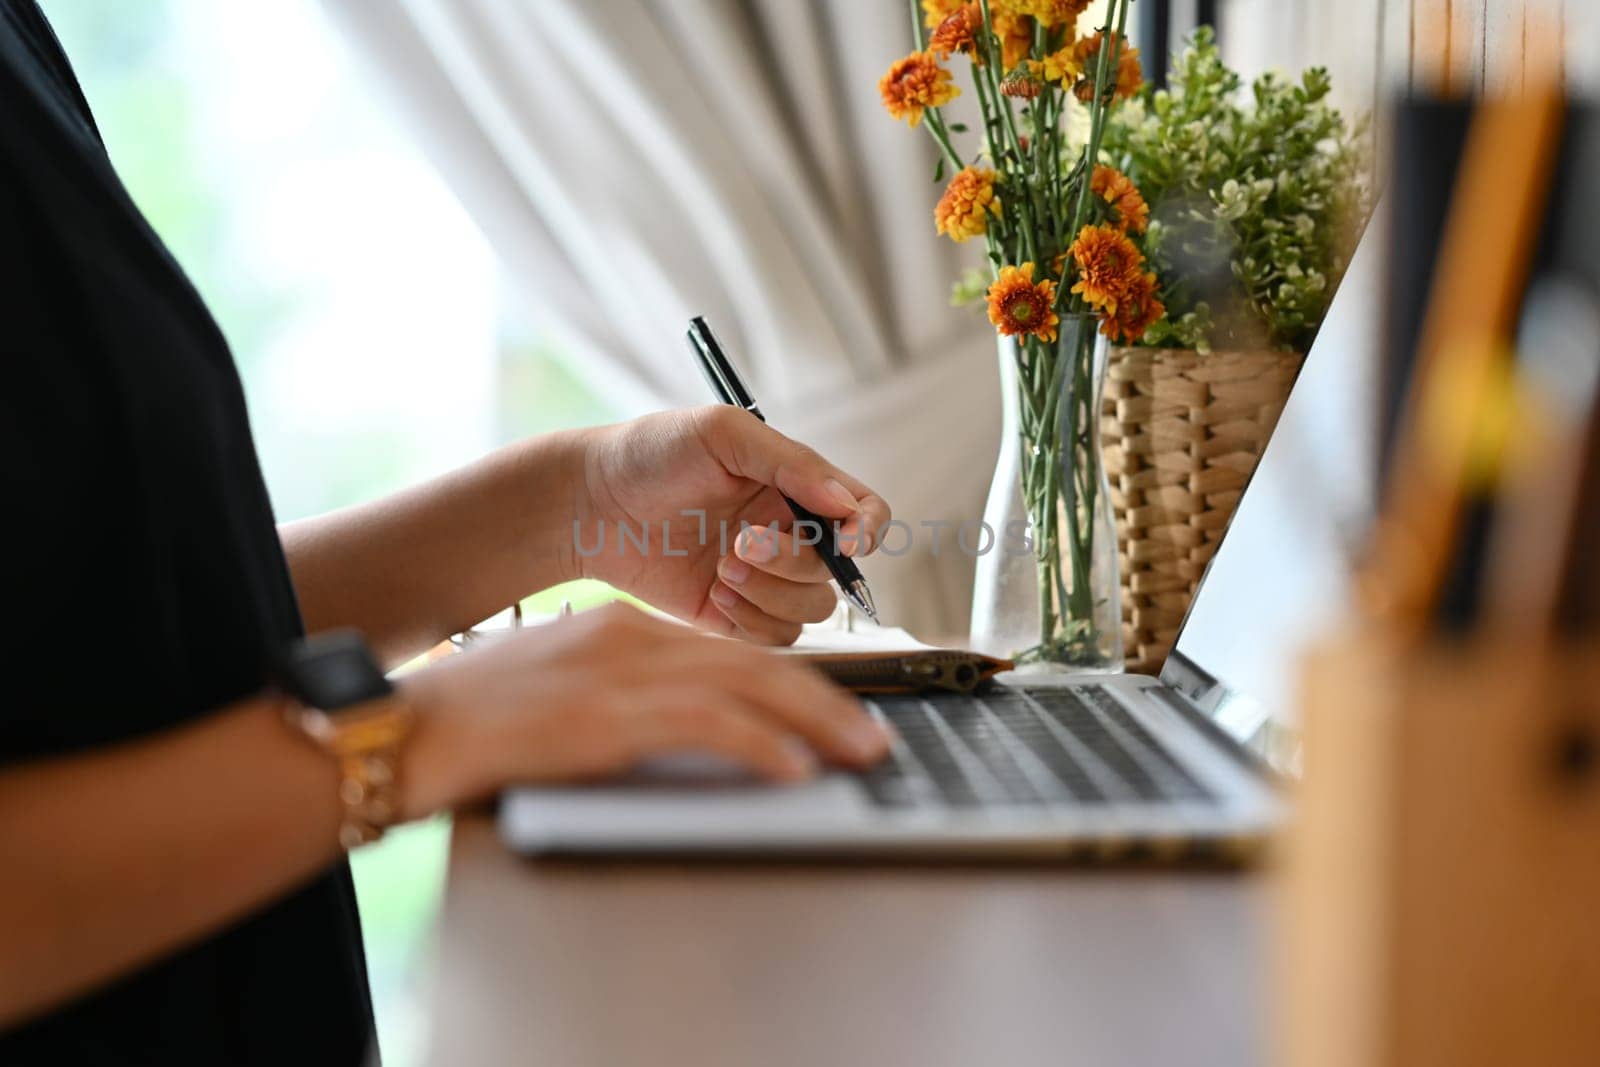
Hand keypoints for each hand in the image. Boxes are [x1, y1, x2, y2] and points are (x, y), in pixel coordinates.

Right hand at [399, 603, 890, 815]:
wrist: (409, 726)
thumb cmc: (478, 718)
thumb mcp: (567, 691)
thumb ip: (627, 697)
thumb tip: (691, 729)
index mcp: (624, 629)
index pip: (730, 650)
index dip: (793, 682)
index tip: (831, 710)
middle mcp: (632, 638)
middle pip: (754, 661)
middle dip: (825, 700)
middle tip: (868, 737)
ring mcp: (621, 671)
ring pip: (747, 684)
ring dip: (815, 721)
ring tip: (857, 752)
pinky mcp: (607, 714)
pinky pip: (708, 723)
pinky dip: (760, 744)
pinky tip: (791, 768)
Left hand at [575, 407, 891, 643]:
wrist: (587, 505)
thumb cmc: (648, 455)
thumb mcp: (721, 434)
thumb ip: (792, 463)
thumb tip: (847, 504)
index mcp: (794, 487)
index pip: (865, 513)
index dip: (868, 531)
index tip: (845, 542)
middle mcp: (786, 534)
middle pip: (833, 571)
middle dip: (790, 563)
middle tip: (738, 545)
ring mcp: (761, 578)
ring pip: (809, 611)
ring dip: (768, 595)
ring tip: (719, 571)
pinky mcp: (733, 616)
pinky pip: (773, 639)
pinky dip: (748, 623)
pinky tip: (709, 595)